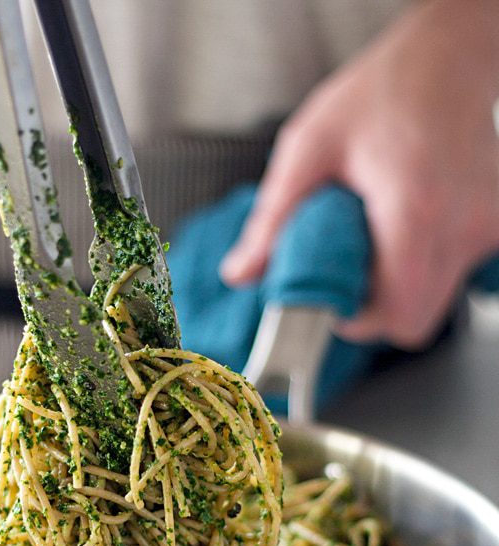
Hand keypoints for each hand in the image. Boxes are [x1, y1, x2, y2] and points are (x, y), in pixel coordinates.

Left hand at [220, 0, 498, 348]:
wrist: (448, 57)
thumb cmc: (384, 91)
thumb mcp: (308, 148)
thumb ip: (273, 219)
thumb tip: (240, 274)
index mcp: (415, 211)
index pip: (394, 314)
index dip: (356, 319)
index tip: (333, 297)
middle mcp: (462, 226)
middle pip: (415, 321)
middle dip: (375, 310)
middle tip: (351, 271)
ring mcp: (486, 229)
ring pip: (437, 302)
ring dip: (400, 288)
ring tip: (377, 238)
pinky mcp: (495, 227)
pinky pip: (454, 274)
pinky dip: (425, 267)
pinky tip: (404, 228)